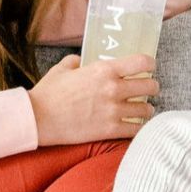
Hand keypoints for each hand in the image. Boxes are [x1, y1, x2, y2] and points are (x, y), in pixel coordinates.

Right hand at [27, 53, 157, 145]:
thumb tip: (79, 61)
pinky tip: (135, 125)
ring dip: (146, 109)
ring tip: (142, 110)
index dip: (149, 64)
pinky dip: (139, 127)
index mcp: (104, 70)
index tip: (149, 68)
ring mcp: (114, 110)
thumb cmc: (48, 93)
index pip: (142, 62)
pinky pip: (137, 129)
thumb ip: (74, 62)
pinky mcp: (111, 130)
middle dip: (151, 87)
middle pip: (150, 86)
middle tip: (147, 90)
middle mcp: (114, 88)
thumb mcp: (61, 70)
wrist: (39, 118)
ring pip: (146, 109)